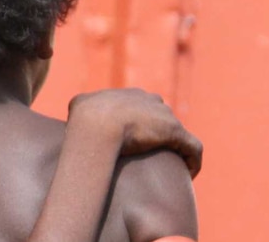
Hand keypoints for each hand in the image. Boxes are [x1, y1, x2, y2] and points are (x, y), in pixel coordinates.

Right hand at [68, 88, 202, 177]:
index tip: (136, 139)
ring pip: (178, 131)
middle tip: (153, 153)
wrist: (97, 124)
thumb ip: (81, 106)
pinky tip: (190, 173)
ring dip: (177, 147)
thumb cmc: (85, 118)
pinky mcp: (176, 132)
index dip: (141, 121)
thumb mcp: (79, 105)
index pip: (142, 104)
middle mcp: (150, 100)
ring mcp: (164, 116)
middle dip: (159, 131)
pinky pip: (192, 147)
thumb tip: (75, 113)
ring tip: (174, 166)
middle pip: (161, 114)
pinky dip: (193, 160)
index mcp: (130, 95)